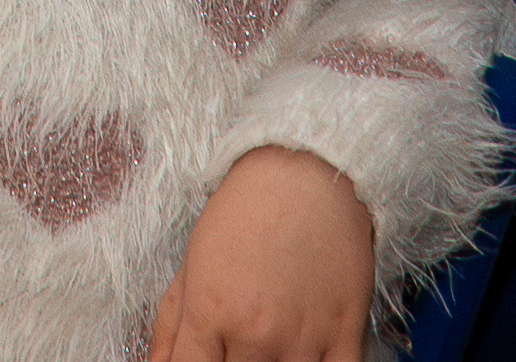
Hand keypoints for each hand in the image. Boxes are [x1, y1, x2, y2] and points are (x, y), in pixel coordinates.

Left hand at [148, 148, 376, 361]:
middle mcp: (255, 332)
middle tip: (235, 347)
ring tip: (271, 347)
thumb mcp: (192, 262)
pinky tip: (303, 357)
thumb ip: (170, 328)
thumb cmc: (248, 210)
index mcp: (211, 312)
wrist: (309, 171)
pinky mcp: (345, 333)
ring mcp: (302, 337)